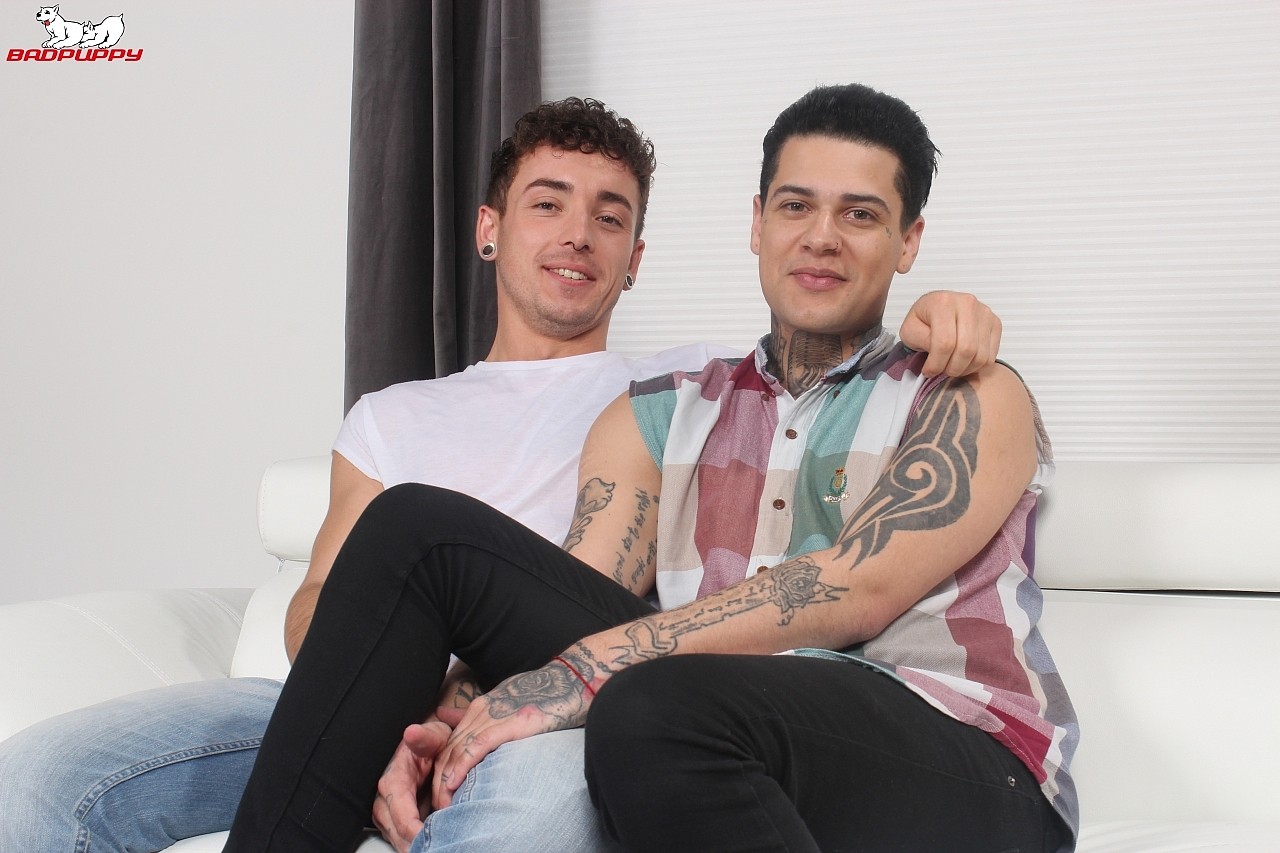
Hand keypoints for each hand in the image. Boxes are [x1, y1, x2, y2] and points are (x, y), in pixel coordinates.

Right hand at [372, 719, 451, 852]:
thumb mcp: (433, 735)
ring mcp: (389, 809)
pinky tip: (431, 844)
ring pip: (397, 837)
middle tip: (437, 848)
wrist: (429, 744)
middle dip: (415, 843)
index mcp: (394, 779)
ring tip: (436, 848)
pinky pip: (401, 836)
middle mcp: (386, 797)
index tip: (431, 838)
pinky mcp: (395, 817)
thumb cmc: (432, 741)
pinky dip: (415, 842)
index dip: (414, 830)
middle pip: (396, 831)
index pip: (400, 813)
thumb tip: (412, 732)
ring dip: (414, 845)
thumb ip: (424, 737)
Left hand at [431, 662, 590, 810]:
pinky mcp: (508, 723)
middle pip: (448, 750)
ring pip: (457, 751)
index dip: (439, 769)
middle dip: (437, 781)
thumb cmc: (543, 696)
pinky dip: (461, 767)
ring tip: (442, 806)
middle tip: (435, 807)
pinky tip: (453, 784)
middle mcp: (481, 712)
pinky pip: (476, 747)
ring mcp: (493, 716)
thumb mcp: (506, 701)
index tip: (437, 793)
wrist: (570, 682)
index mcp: (479, 708)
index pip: (449, 744)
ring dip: (445, 781)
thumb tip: (449, 718)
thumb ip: (481, 715)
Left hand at [899, 290, 1001, 377]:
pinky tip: (963, 362)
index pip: (945, 342)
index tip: (929, 371)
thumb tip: (937, 355)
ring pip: (980, 355)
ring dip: (964, 369)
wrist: (938, 308)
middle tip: (941, 371)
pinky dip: (976, 366)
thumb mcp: (910, 329)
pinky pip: (991, 356)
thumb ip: (921, 340)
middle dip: (952, 368)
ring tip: (951, 367)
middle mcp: (967, 304)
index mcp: (943, 302)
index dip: (936, 364)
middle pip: (966, 349)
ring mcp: (984, 313)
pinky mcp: (995, 323)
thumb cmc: (923, 319)